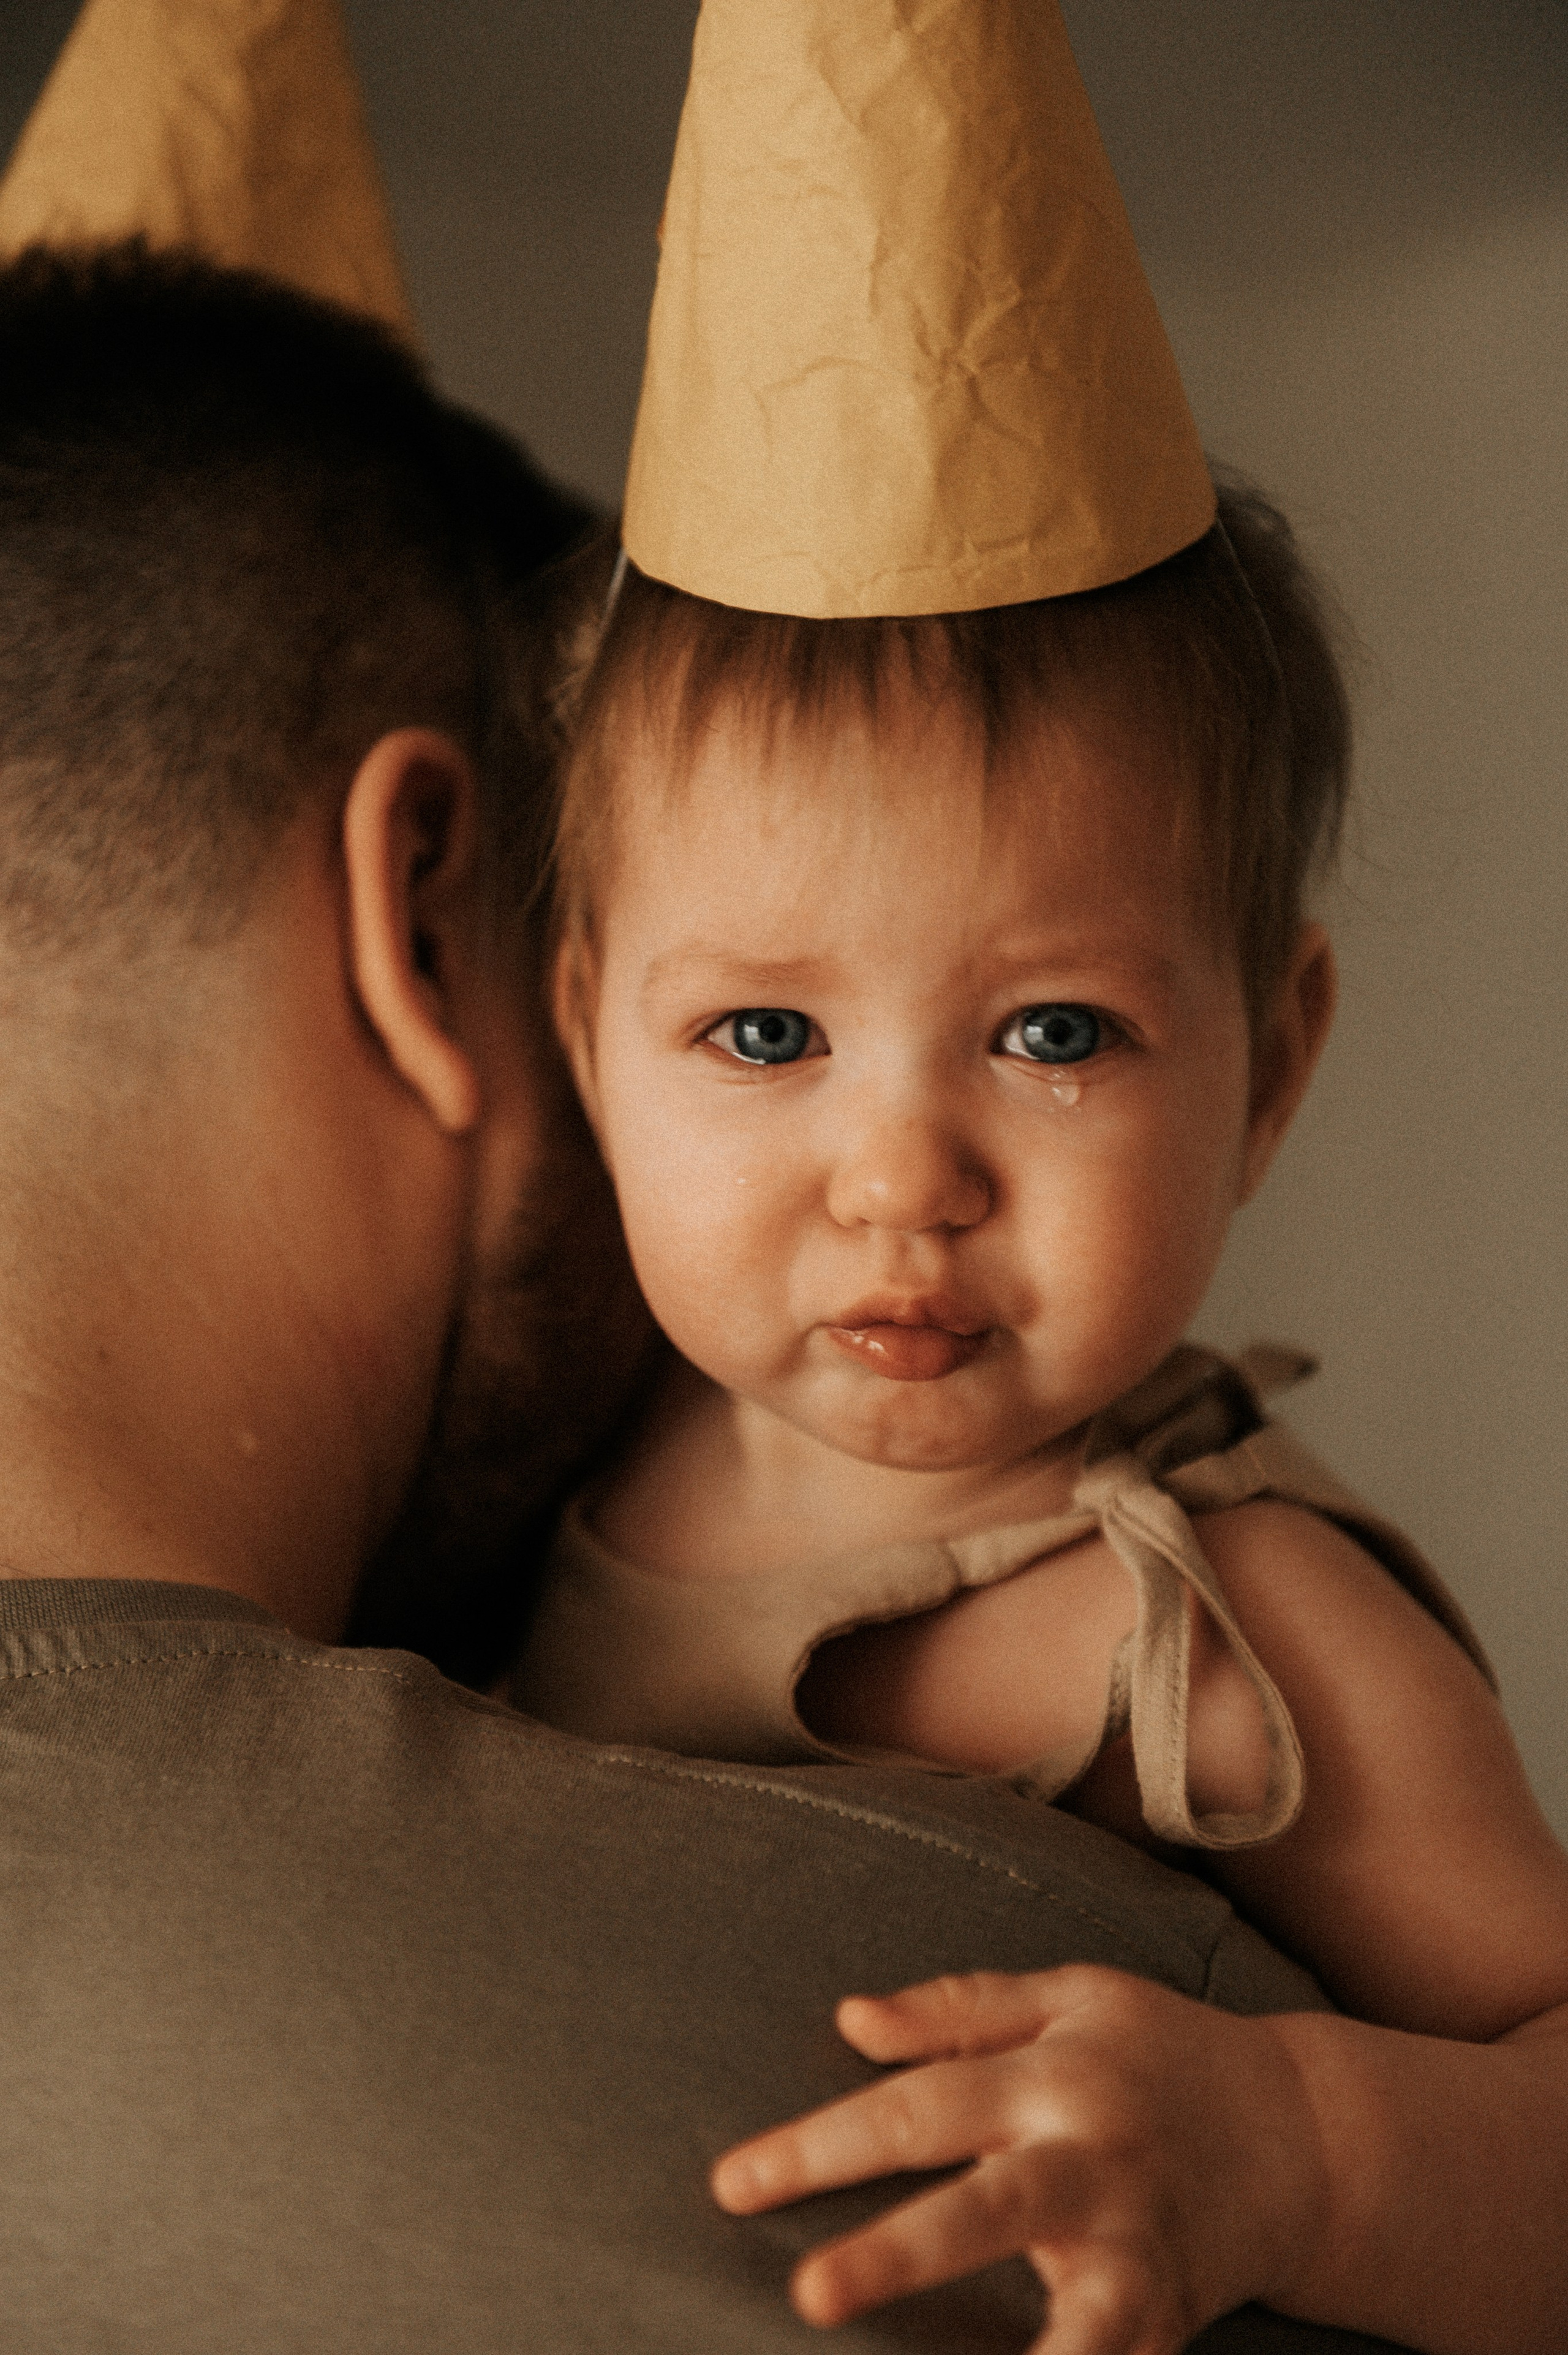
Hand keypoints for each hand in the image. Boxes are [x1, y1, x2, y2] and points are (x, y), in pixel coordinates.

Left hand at [711, 1966, 1329, 2354]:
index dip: (823, 2144)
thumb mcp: (1070, 1996)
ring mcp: (1138, 2247)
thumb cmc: (1163, 2054)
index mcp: (1053, 2076)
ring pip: (1073, 2317)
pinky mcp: (1170, 2315)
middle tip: (807, 2295)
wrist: (1308, 2133)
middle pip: (983, 2209)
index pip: (918, 2106)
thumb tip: (849, 2017)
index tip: (733, 2185)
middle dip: (895, 2257)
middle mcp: (1092, 2161)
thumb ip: (957, 2008)